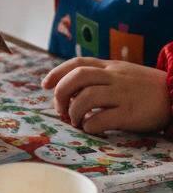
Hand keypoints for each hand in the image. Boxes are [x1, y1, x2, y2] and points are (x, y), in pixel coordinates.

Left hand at [42, 57, 171, 134]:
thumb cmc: (148, 89)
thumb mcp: (124, 75)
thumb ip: (101, 77)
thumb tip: (72, 89)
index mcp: (111, 67)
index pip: (78, 63)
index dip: (57, 73)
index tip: (44, 85)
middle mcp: (115, 77)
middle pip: (77, 77)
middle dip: (61, 93)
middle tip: (61, 108)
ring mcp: (123, 94)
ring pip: (86, 97)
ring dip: (74, 111)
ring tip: (76, 121)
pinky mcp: (131, 113)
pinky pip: (101, 119)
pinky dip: (90, 126)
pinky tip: (91, 129)